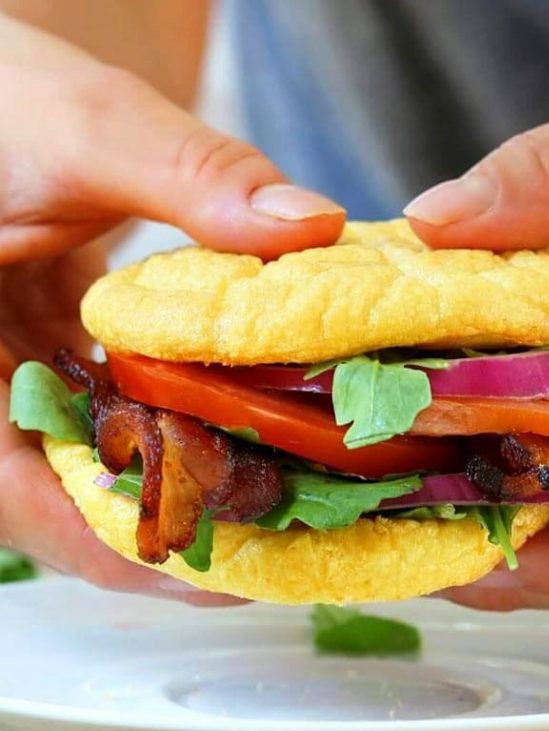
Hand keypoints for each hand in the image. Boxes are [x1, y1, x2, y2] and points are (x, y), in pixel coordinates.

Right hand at [0, 14, 344, 601]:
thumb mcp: (82, 128)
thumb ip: (189, 176)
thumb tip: (309, 227)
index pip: (31, 508)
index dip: (136, 553)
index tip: (242, 575)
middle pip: (83, 508)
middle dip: (190, 528)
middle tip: (298, 536)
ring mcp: (21, 388)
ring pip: (109, 472)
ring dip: (199, 485)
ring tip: (297, 493)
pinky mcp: (59, 367)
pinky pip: (123, 424)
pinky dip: (189, 431)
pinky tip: (258, 424)